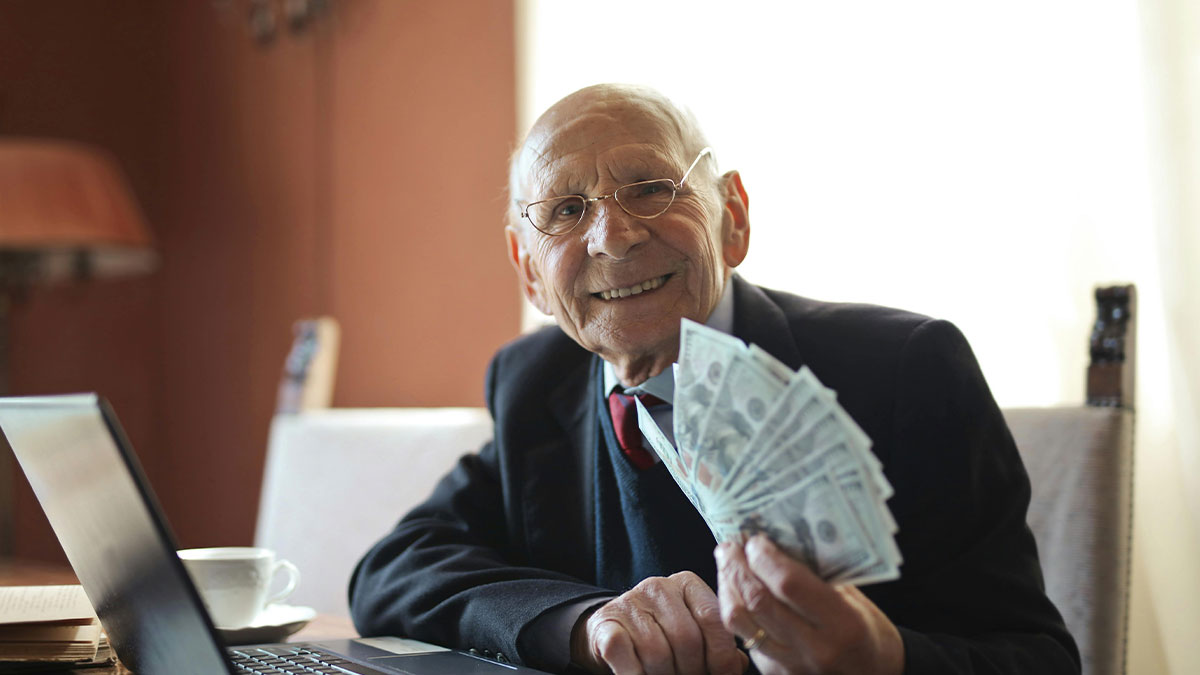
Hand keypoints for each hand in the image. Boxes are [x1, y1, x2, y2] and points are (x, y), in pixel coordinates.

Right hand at [571, 571, 748, 674]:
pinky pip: (625, 654)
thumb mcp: (693, 631)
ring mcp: (630, 602)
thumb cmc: (662, 635)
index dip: (722, 655)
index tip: (723, 674)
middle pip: (686, 638)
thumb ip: (718, 645)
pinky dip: (635, 674)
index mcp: (687, 585)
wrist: (612, 631)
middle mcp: (658, 587)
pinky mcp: (606, 622)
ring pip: (657, 651)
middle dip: (692, 670)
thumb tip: (739, 665)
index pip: (713, 618)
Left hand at [715, 535, 903, 674]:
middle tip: (730, 545)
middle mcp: (814, 648)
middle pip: (757, 601)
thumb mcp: (855, 599)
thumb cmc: (868, 632)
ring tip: (727, 565)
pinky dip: (735, 608)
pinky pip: (744, 637)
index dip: (764, 557)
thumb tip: (777, 540)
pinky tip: (736, 591)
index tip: (755, 539)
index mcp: (841, 624)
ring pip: (739, 621)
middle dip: (737, 566)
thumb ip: (818, 574)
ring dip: (727, 587)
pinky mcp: (774, 673)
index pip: (789, 583)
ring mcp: (791, 664)